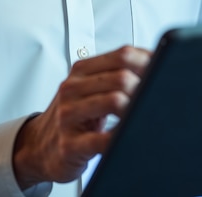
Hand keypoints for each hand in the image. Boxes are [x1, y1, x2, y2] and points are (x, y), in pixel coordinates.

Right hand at [12, 45, 150, 187]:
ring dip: (136, 109)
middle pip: (122, 77)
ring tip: (144, 115)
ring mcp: (68, 115)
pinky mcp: (69, 144)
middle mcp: (72, 89)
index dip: (149, 61)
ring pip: (115, 101)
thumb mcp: (90, 88)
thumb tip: (156, 62)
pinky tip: (128, 137)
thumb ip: (116, 73)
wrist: (37, 146)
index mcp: (81, 71)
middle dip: (145, 87)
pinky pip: (102, 140)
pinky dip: (121, 138)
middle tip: (157, 97)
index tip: (164, 70)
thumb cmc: (72, 115)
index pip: (122, 55)